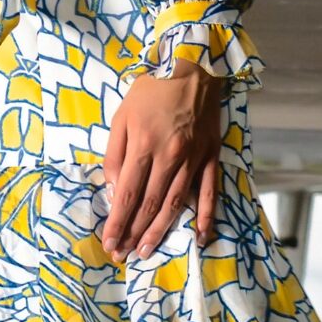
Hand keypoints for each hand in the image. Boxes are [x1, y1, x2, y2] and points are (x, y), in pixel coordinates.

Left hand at [100, 64, 223, 259]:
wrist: (192, 65)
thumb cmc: (151, 90)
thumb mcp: (122, 116)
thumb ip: (116, 155)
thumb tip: (116, 190)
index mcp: (143, 145)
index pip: (128, 194)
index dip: (118, 222)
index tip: (109, 243)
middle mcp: (169, 156)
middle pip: (150, 204)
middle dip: (134, 233)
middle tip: (124, 255)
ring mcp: (193, 158)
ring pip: (175, 204)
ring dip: (160, 231)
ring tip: (147, 251)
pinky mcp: (212, 156)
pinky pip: (209, 192)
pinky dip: (205, 217)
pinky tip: (200, 237)